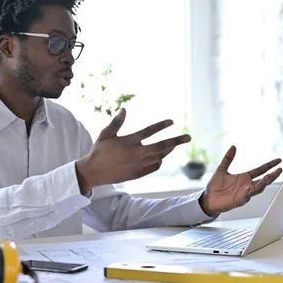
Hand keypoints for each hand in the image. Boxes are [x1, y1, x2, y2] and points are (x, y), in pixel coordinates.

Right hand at [75, 108, 190, 192]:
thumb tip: (125, 109)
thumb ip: (116, 122)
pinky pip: (154, 166)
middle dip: (176, 141)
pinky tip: (160, 157)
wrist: (93, 172)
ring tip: (174, 144)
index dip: (161, 126)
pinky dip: (159, 160)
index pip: (149, 131)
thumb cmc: (99, 151)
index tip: (172, 121)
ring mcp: (138, 165)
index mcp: (128, 142)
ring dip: (168, 150)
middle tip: (188, 137)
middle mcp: (136, 154)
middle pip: (161, 147)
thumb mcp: (105, 134)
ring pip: (159, 157)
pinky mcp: (137, 174)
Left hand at [199, 146, 281, 215]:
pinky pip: (246, 197)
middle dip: (272, 175)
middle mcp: (247, 185)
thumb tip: (233, 147)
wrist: (208, 198)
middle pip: (263, 180)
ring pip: (258, 189)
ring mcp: (244, 193)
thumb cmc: (215, 186)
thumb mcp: (222, 169)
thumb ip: (228, 158)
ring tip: (269, 176)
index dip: (269, 165)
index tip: (278, 160)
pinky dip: (248, 193)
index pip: (260, 170)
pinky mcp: (239, 200)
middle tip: (279, 170)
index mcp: (244, 177)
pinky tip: (249, 188)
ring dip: (264, 183)